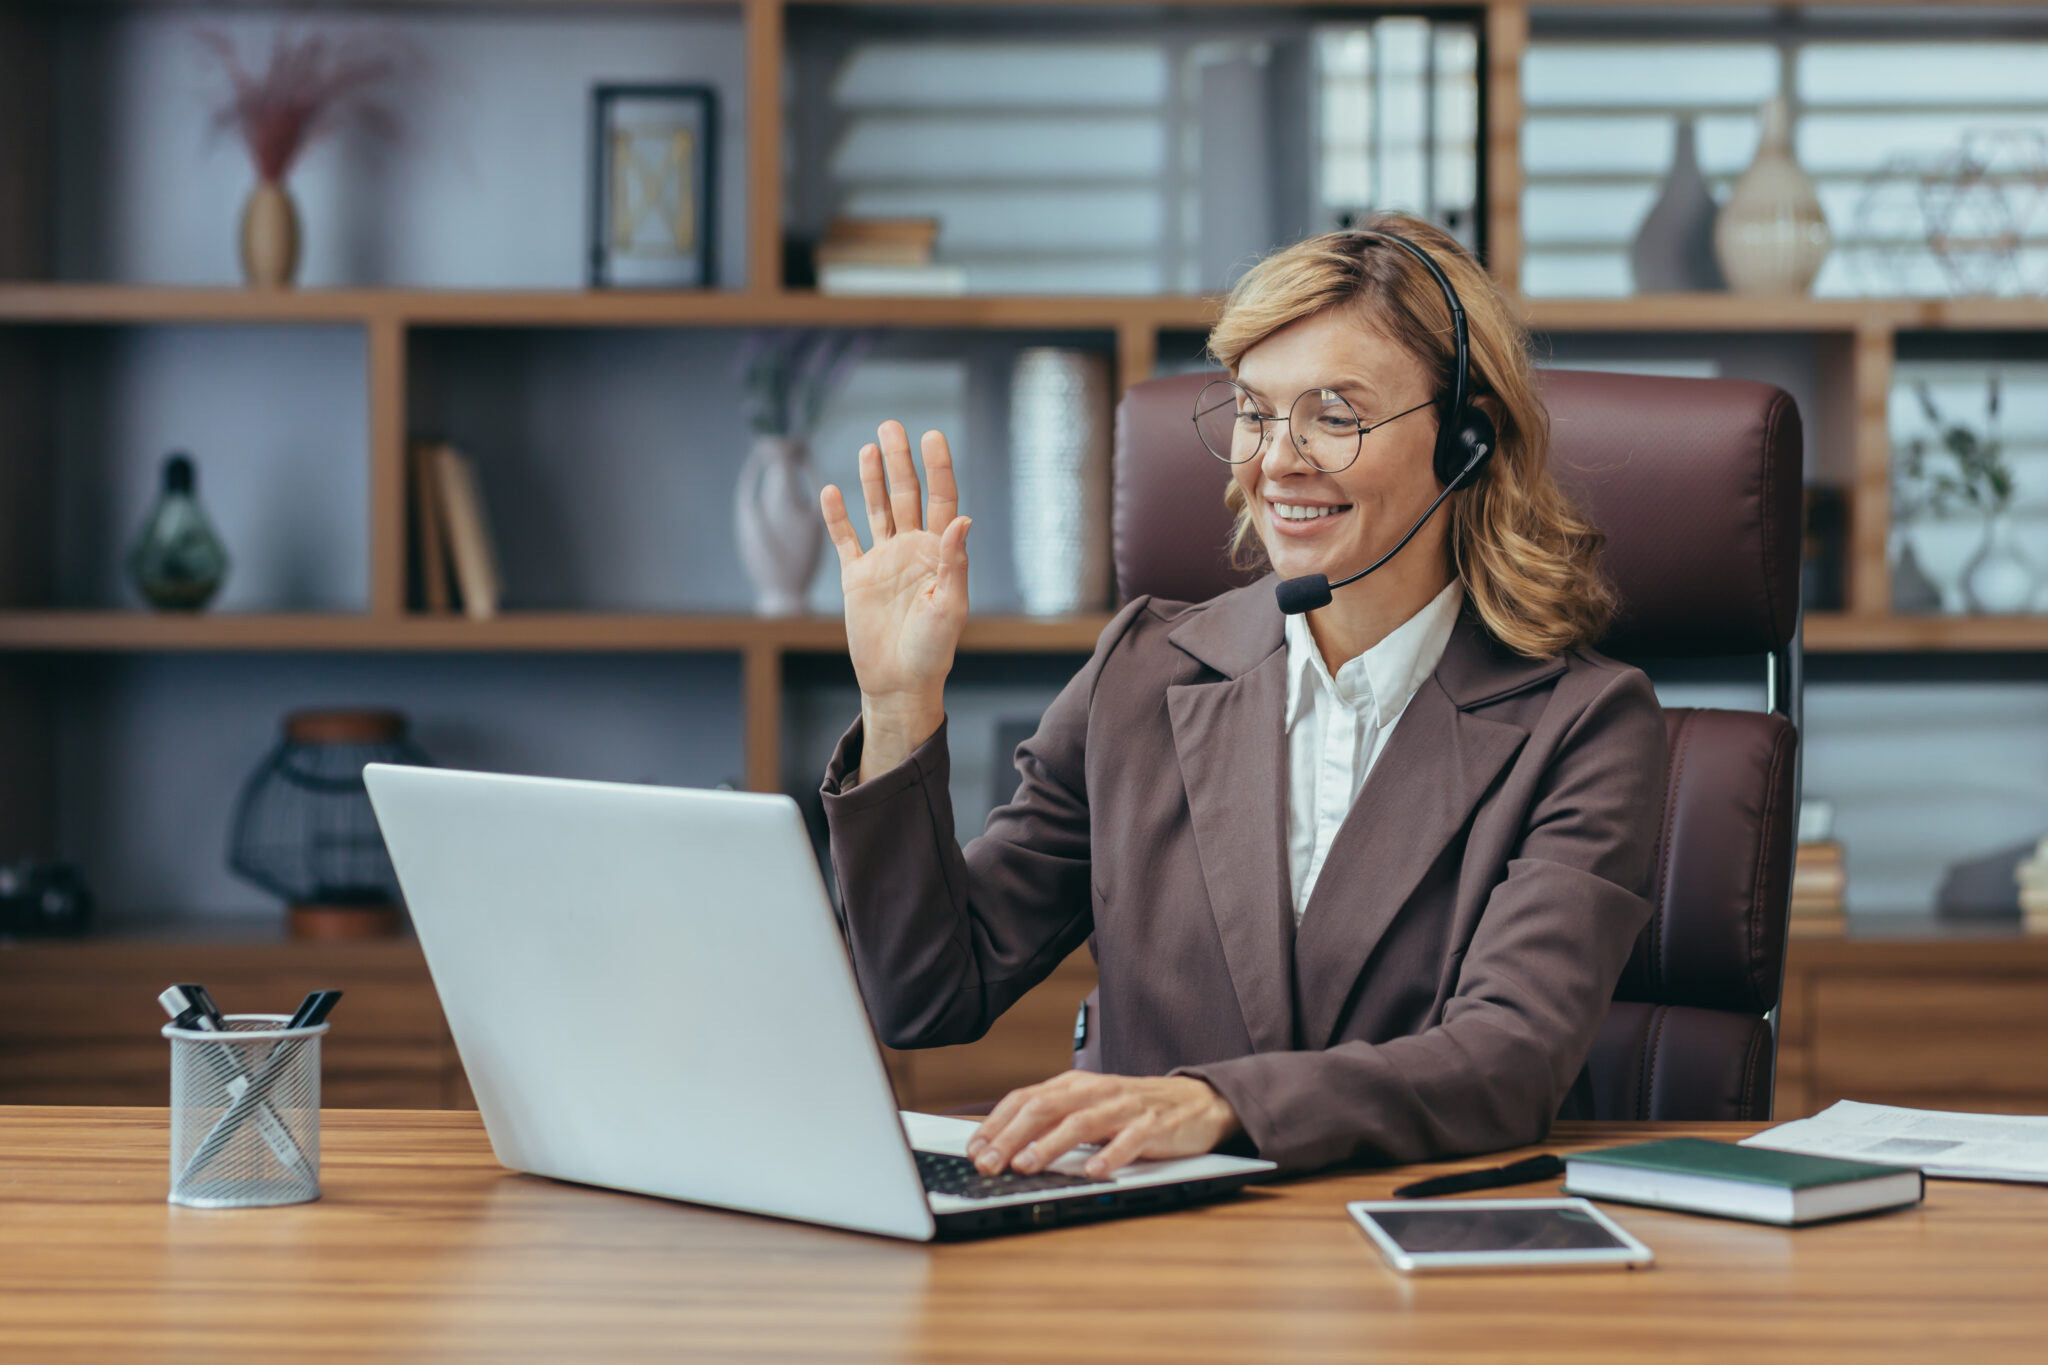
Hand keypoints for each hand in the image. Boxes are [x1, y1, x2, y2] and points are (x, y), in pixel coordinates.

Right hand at [820, 421, 971, 778]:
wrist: (899, 682)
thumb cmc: (932, 650)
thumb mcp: (950, 607)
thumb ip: (954, 563)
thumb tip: (962, 519)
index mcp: (939, 553)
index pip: (941, 500)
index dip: (938, 467)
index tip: (933, 436)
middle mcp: (911, 550)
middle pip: (906, 494)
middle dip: (900, 461)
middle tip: (892, 425)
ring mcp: (883, 561)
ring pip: (877, 509)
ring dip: (872, 479)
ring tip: (869, 447)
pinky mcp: (856, 577)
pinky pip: (845, 539)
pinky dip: (837, 516)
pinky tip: (831, 490)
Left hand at [966, 1072, 1242, 1181]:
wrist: (1198, 1102)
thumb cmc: (1134, 1109)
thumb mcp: (1089, 1106)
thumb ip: (1054, 1120)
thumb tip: (1005, 1146)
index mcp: (1076, 1085)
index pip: (1026, 1098)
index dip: (997, 1123)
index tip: (974, 1150)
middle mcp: (1096, 1091)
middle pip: (1046, 1108)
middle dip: (1012, 1136)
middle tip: (990, 1163)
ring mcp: (1126, 1108)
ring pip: (1081, 1122)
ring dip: (1050, 1145)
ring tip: (1027, 1165)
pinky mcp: (1155, 1127)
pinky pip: (1130, 1141)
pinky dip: (1111, 1155)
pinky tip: (1094, 1171)